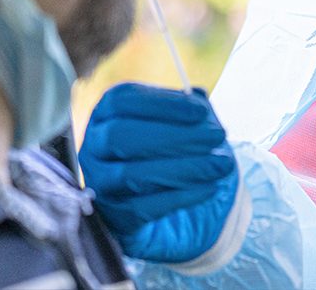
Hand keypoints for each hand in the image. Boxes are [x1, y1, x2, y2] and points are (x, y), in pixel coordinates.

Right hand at [79, 83, 238, 262]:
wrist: (153, 197)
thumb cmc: (164, 148)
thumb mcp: (175, 123)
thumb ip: (186, 110)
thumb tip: (200, 103)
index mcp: (105, 113)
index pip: (124, 100)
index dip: (163, 104)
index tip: (202, 111)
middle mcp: (93, 146)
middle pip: (120, 136)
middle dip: (174, 136)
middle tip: (218, 135)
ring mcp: (98, 182)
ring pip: (131, 175)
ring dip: (184, 168)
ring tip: (221, 165)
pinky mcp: (111, 215)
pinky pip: (141, 208)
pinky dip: (180, 197)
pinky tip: (209, 188)